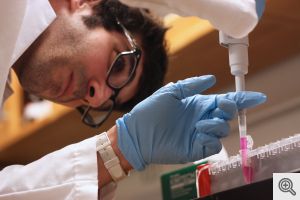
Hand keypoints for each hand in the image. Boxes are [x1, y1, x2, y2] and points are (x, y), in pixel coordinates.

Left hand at [116, 75, 265, 169]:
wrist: (136, 133)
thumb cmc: (150, 111)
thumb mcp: (170, 92)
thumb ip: (191, 85)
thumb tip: (212, 78)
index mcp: (197, 104)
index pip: (225, 101)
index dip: (242, 99)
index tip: (258, 97)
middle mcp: (201, 119)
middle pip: (227, 115)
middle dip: (229, 109)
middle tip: (219, 106)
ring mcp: (199, 134)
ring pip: (222, 130)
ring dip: (217, 124)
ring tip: (200, 123)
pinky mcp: (195, 149)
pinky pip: (212, 145)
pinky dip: (210, 138)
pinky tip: (198, 132)